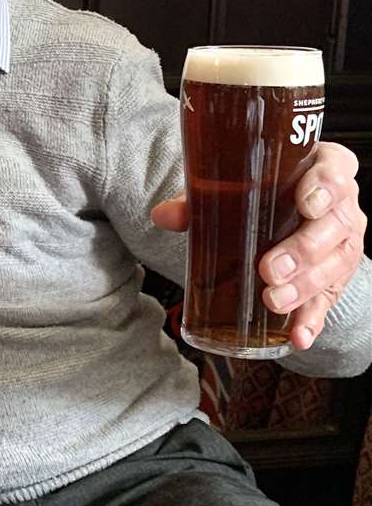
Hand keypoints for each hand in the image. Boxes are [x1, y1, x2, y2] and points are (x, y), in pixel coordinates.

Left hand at [152, 141, 365, 348]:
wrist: (277, 213)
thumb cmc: (258, 192)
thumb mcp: (231, 188)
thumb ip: (199, 199)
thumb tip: (163, 215)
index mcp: (321, 169)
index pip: (335, 170)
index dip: (326, 186)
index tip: (306, 203)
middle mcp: (340, 206)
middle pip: (335, 225)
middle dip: (305, 249)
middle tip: (270, 268)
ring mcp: (341, 243)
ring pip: (335, 264)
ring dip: (305, 286)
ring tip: (273, 300)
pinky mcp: (335, 278)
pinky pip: (329, 299)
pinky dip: (313, 319)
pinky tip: (298, 335)